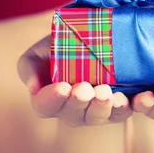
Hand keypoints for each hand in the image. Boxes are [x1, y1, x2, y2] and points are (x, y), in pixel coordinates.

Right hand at [17, 35, 132, 126]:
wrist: (90, 37)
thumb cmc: (60, 45)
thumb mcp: (40, 50)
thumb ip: (30, 67)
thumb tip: (33, 88)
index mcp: (49, 99)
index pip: (46, 106)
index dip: (53, 99)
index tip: (62, 87)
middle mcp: (72, 109)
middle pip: (73, 114)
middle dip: (79, 102)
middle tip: (85, 88)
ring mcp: (95, 109)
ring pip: (97, 116)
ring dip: (101, 106)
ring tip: (105, 92)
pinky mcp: (117, 106)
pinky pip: (121, 112)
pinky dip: (123, 107)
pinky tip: (123, 98)